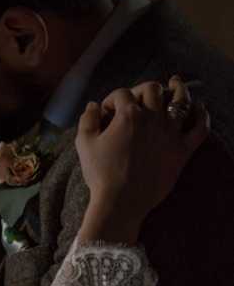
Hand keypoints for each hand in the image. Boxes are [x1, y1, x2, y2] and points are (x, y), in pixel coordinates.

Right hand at [76, 76, 208, 241]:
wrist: (121, 202)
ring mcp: (170, 133)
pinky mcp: (182, 150)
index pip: (121, 94)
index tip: (106, 112)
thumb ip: (87, 120)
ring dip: (177, 89)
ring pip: (180, 100)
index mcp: (128, 115)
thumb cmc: (101, 174)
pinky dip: (201, 115)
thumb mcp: (84, 144)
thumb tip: (93, 105)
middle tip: (137, 99)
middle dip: (141, 90)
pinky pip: (200, 128)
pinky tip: (199, 108)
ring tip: (175, 83)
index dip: (111, 100)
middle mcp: (152, 118)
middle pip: (152, 89)